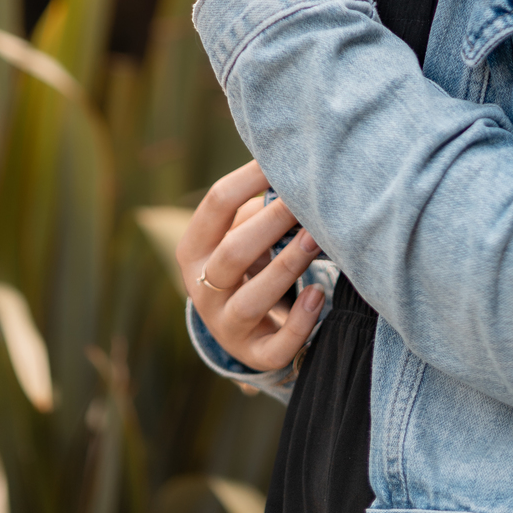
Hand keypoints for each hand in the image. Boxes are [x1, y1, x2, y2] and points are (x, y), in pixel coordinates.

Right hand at [176, 161, 325, 371]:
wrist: (243, 327)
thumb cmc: (249, 260)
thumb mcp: (239, 233)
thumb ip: (257, 206)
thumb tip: (293, 166)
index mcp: (193, 250)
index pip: (216, 205)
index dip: (249, 178)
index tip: (281, 159)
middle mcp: (203, 289)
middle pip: (234, 253)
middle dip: (271, 223)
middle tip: (306, 201)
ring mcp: (226, 325)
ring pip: (252, 299)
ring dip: (287, 266)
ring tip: (316, 239)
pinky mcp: (255, 353)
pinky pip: (276, 345)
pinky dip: (299, 321)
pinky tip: (318, 295)